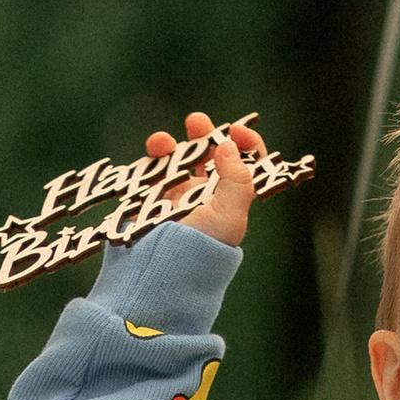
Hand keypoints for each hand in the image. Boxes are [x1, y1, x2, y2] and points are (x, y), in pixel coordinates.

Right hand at [141, 109, 264, 247]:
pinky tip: (150, 156)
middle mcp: (207, 200)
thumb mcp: (228, 218)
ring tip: (160, 141)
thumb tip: (228, 145)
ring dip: (172, 147)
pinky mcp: (152, 205)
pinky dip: (151, 162)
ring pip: (178, 164)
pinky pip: (153, 176)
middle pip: (211, 158)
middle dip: (205, 136)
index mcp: (232, 202)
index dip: (246, 145)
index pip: (248, 167)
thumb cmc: (199, 252)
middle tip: (196, 121)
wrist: (158, 277)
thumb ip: (235, 181)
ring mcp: (178, 202)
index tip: (234, 131)